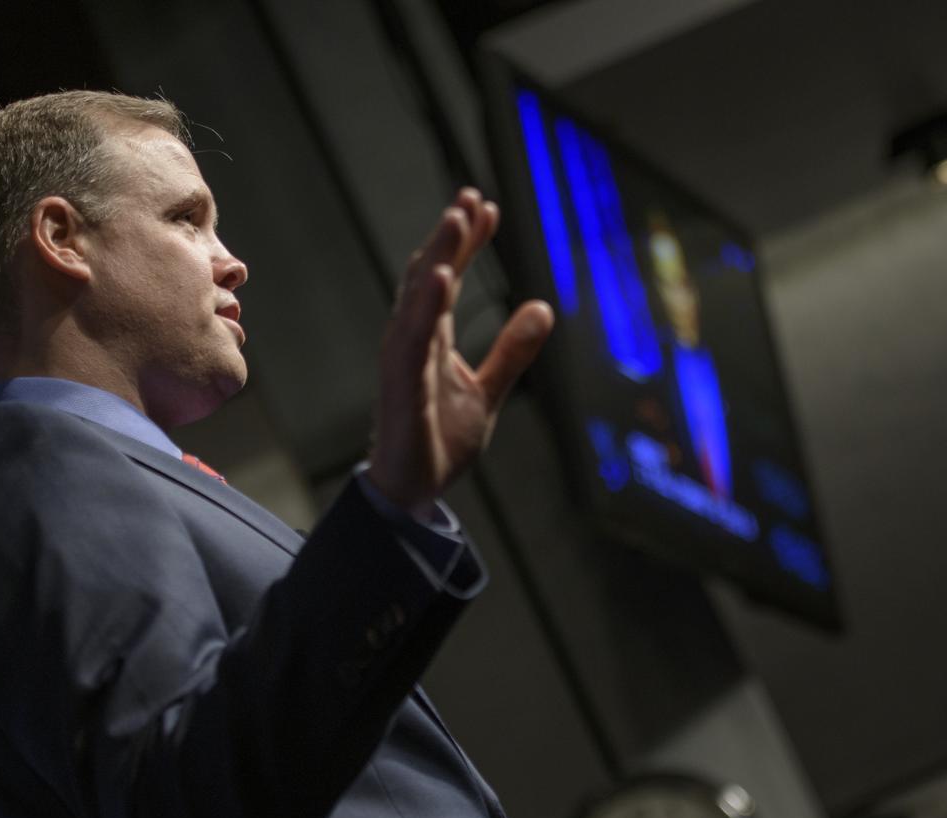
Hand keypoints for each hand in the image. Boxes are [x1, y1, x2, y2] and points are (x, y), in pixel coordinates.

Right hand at [366, 188, 553, 515]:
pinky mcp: (402, 386)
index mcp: (431, 339)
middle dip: (450, 236)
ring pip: (419, 298)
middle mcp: (412, 341)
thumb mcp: (489, 391)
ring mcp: (404, 361)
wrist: (414, 493)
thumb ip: (513, 350)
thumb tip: (544, 306)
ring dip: (437, 256)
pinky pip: (413, 339)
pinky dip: (426, 306)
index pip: (447, 279)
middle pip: (430, 276)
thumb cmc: (439, 442)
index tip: (487, 207)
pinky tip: (441, 276)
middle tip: (470, 196)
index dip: (466, 242)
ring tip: (456, 219)